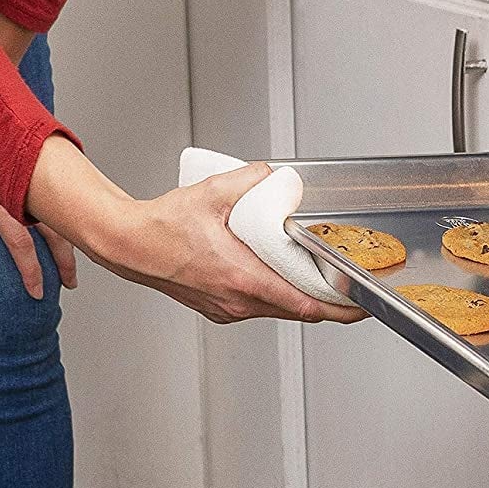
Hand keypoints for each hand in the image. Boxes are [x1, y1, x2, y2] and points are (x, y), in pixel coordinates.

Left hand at [0, 142, 76, 297]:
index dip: (30, 268)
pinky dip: (66, 217)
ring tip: (72, 263)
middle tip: (69, 284)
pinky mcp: (39, 166)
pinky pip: (59, 198)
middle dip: (64, 261)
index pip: (19, 239)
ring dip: (70, 240)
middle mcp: (19, 188)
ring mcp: (32, 177)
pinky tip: (70, 228)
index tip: (36, 290)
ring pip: (62, 215)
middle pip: (52, 232)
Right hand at [27, 139, 365, 325]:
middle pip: (298, 313)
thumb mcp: (211, 193)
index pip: (304, 305)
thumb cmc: (162, 226)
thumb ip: (249, 180)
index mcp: (243, 278)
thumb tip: (274, 174)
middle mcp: (238, 301)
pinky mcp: (220, 310)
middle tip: (354, 297)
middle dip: (329, 307)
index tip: (359, 306)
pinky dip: (278, 299)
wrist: (129, 246)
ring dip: (302, 302)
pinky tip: (285, 283)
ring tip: (323, 287)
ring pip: (279, 312)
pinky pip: (259, 309)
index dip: (338, 308)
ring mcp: (229, 310)